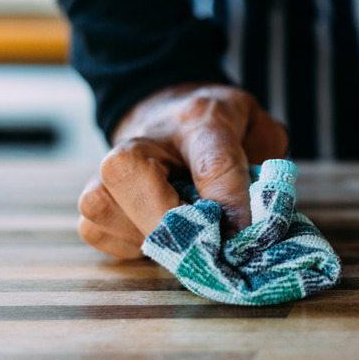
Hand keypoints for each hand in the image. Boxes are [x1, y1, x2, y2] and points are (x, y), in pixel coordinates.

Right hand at [77, 83, 287, 258]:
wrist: (171, 115)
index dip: (230, 203)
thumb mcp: (258, 133)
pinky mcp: (91, 196)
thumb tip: (260, 222)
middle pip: (129, 173)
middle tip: (204, 242)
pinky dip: (127, 244)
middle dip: (169, 221)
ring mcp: (108, 165)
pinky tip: (156, 236)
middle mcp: (143, 138)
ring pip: (103, 206)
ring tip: (181, 236)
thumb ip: (267, 170)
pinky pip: (96, 230)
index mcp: (200, 120)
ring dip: (146, 235)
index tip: (245, 233)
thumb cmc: (221, 130)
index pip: (213, 162)